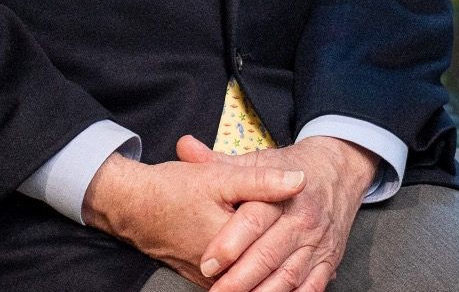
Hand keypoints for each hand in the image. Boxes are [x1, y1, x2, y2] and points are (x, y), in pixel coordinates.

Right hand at [82, 147, 305, 286]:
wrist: (131, 206)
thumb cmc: (173, 189)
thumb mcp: (218, 178)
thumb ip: (261, 181)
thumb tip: (300, 180)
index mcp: (228, 246)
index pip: (272, 253)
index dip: (300, 248)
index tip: (326, 239)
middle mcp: (218, 273)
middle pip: (264, 279)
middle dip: (290, 276)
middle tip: (323, 276)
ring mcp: (209, 281)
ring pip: (251, 287)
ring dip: (274, 285)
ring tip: (299, 277)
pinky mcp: (202, 281)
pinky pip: (236, 289)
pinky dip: (256, 285)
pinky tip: (276, 280)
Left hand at [184, 135, 379, 291]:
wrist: (338, 170)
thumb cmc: (289, 167)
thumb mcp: (258, 160)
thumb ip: (219, 161)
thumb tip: (184, 148)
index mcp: (282, 194)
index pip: (253, 221)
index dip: (229, 244)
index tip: (207, 263)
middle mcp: (302, 220)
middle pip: (268, 255)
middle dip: (239, 279)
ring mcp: (317, 243)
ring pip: (288, 276)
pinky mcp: (328, 260)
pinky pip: (312, 287)